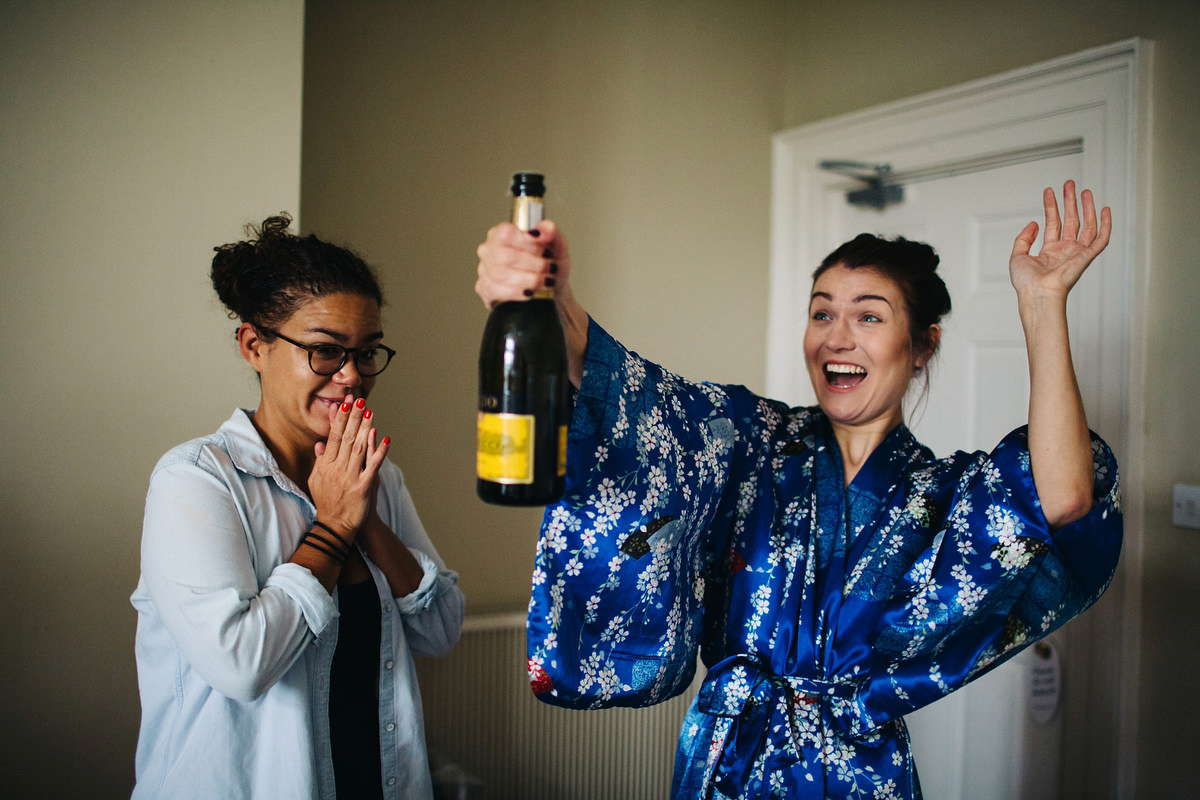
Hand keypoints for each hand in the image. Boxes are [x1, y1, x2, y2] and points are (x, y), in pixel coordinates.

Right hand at [307, 395, 389, 538]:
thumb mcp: (316, 480)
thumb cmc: (326, 502)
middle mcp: (336, 469)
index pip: (333, 437)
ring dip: (365, 428)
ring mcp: (349, 477)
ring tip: (370, 412)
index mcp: (325, 465)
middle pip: (346, 438)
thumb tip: (320, 443)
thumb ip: (319, 461)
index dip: (339, 419)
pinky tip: (385, 439)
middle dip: (353, 417)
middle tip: (359, 400)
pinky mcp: (362, 487)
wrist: (334, 527)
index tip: (344, 404)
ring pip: (359, 448)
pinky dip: (379, 452)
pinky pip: (372, 466)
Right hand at [475, 219, 571, 307]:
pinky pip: (497, 291)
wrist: (550, 290)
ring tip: (544, 281)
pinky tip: (530, 292)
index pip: (506, 233)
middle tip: (549, 268)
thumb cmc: (549, 264)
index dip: (527, 243)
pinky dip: (518, 292)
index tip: (545, 251)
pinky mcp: (485, 289)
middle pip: (506, 256)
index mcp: (502, 232)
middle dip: (534, 264)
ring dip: (528, 280)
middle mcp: (489, 249)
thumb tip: (545, 229)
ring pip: (501, 274)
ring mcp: (484, 269)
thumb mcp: (557, 246)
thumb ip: (551, 232)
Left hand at [1009, 180, 1111, 299]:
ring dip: (1086, 207)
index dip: (1051, 206)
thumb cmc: (1027, 283)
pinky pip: (1101, 239)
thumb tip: (1034, 223)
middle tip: (1069, 184)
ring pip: (1086, 225)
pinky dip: (1105, 225)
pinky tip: (1105, 210)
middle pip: (1070, 220)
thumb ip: (1024, 238)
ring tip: (1083, 190)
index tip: (1049, 191)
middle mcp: (1065, 250)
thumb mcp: (1017, 255)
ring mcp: (1077, 253)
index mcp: (1049, 251)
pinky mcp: (1087, 256)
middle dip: (1070, 201)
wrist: (1037, 294)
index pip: (1053, 223)